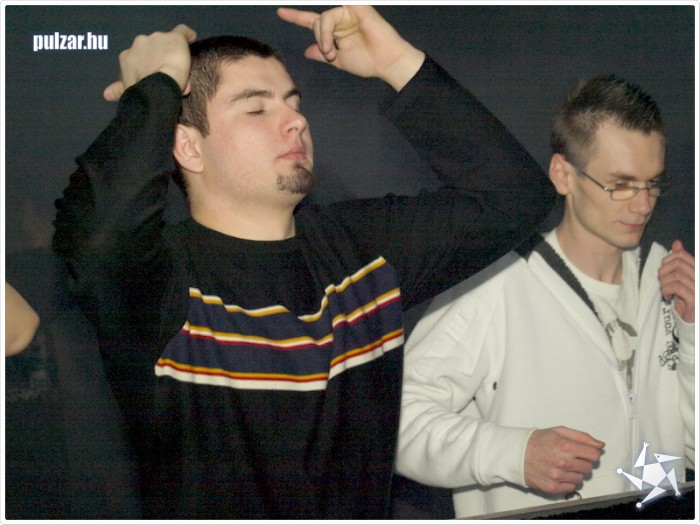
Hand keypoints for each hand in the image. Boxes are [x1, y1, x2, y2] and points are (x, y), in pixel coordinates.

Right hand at [103, 23, 196, 101]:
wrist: (158, 86)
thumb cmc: (141, 92)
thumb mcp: (128, 91)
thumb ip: (119, 89)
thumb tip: (106, 95)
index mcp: (127, 57)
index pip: (136, 57)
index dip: (144, 65)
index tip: (150, 73)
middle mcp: (139, 44)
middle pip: (151, 50)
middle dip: (157, 59)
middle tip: (166, 74)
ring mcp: (156, 39)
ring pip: (165, 44)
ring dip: (170, 53)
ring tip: (179, 67)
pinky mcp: (174, 38)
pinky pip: (181, 32)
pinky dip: (186, 35)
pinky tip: (191, 38)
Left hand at [277, 6, 424, 90]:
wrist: (386, 62)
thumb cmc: (367, 62)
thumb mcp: (339, 61)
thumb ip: (323, 54)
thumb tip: (307, 51)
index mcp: (336, 30)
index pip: (312, 21)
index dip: (296, 17)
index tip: (280, 12)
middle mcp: (341, 19)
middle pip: (317, 22)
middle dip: (319, 38)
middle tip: (330, 53)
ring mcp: (349, 12)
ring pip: (324, 18)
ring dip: (324, 35)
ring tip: (332, 51)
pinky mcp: (357, 7)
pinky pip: (334, 12)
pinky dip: (329, 27)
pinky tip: (334, 41)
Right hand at [524, 426, 604, 494]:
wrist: (516, 453)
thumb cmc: (537, 441)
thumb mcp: (558, 431)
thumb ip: (582, 437)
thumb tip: (600, 445)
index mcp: (566, 446)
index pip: (594, 454)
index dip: (591, 453)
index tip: (584, 453)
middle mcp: (563, 462)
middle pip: (589, 468)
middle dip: (582, 463)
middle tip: (571, 458)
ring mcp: (558, 476)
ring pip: (581, 479)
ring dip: (575, 473)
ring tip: (562, 466)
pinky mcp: (552, 487)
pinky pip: (571, 488)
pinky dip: (567, 482)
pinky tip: (559, 474)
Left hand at [658, 239, 694, 323]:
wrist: (693, 321)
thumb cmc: (686, 299)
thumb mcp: (681, 279)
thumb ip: (680, 262)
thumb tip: (677, 243)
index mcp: (697, 270)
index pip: (680, 255)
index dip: (666, 261)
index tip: (664, 272)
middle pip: (677, 263)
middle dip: (663, 272)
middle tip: (663, 282)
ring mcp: (699, 287)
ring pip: (676, 275)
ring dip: (664, 283)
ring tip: (666, 291)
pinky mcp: (696, 299)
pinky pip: (676, 287)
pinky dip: (667, 291)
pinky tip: (668, 297)